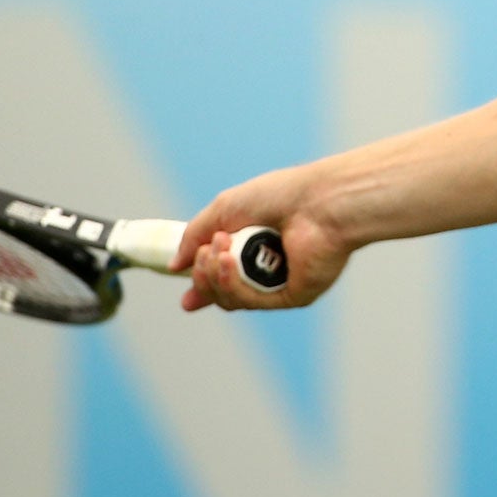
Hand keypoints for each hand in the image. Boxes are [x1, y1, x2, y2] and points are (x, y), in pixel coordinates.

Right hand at [175, 165, 352, 310]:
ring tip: (220, 247)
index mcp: (256, 247)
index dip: (202, 288)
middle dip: (203, 276)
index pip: (224, 278)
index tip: (186, 297)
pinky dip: (231, 283)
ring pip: (231, 300)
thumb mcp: (225, 208)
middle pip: (221, 293)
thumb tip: (174, 265)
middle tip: (205, 253)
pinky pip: (251, 301)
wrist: (321, 200)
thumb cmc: (281, 195)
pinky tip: (227, 261)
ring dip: (214, 275)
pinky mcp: (294, 295)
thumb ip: (195, 235)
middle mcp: (270, 269)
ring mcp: (282, 284)